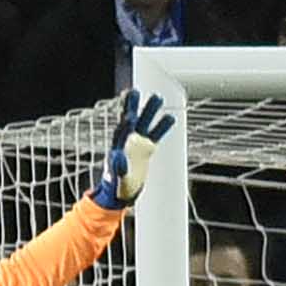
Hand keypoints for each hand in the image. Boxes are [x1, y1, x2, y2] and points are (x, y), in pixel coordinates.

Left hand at [90, 90, 175, 210]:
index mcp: (117, 148)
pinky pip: (156, 135)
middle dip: (132, 107)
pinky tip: (170, 117)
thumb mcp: (116, 180)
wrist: (120, 194)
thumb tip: (116, 155)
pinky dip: (162, 127)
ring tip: (157, 97)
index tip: (130, 114)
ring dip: (150, 111)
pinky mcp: (146, 149)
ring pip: (145, 124)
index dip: (126, 123)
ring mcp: (137, 145)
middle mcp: (127, 143)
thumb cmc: (115, 188)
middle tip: (135, 91)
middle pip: (131, 121)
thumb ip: (117, 168)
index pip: (122, 131)